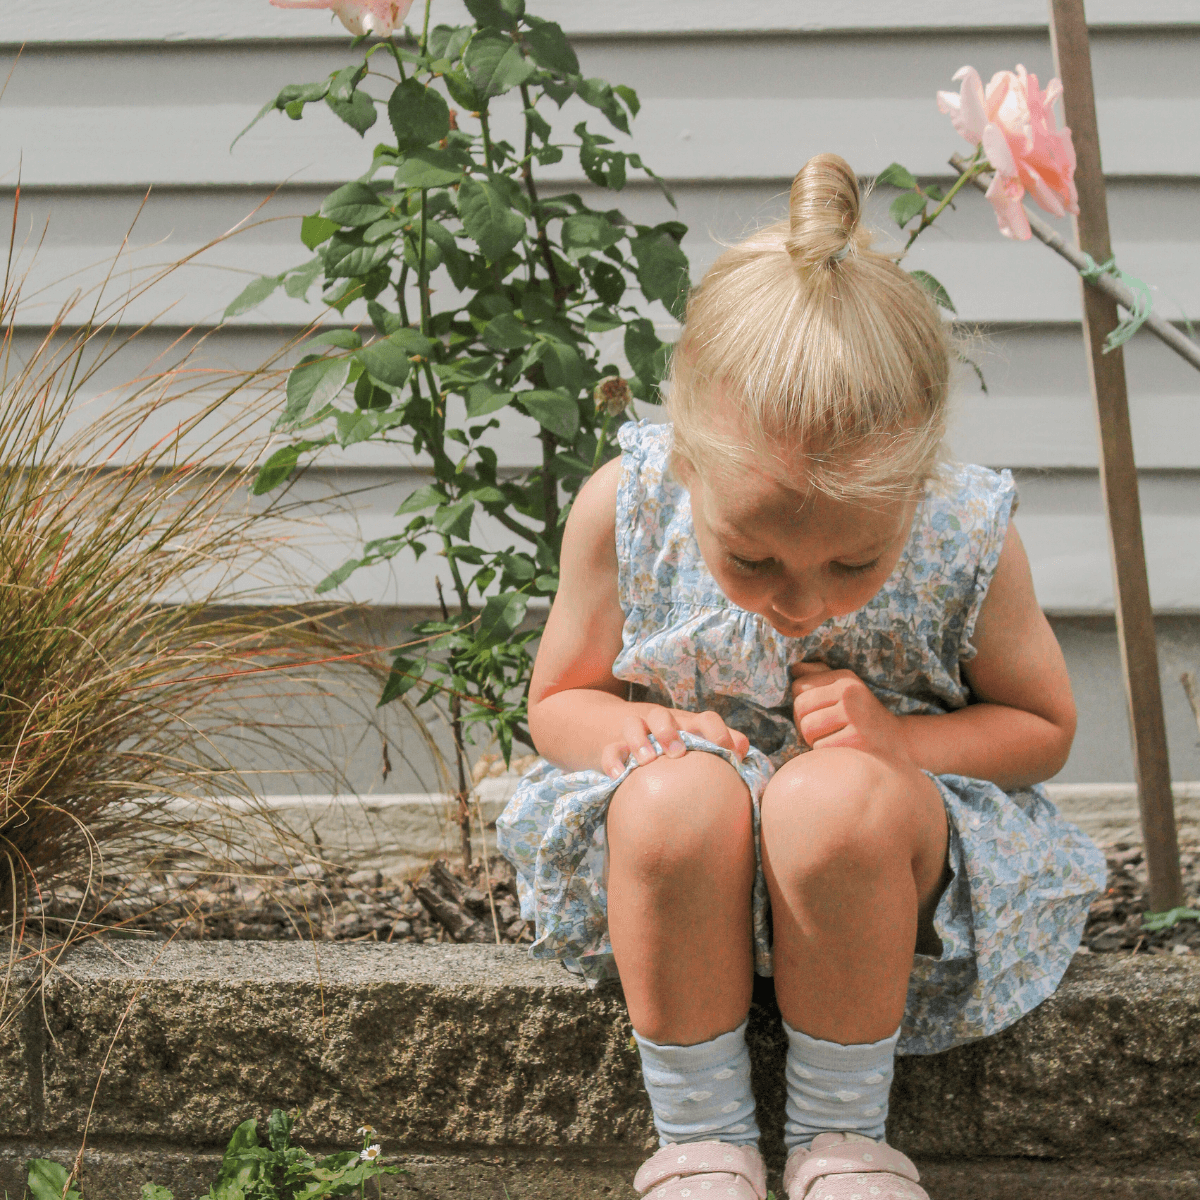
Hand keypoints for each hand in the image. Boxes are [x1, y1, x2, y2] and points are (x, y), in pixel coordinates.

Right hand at [601, 705, 749, 778]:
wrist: (621, 731)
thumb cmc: (674, 744)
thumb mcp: (696, 742)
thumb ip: (721, 747)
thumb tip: (744, 751)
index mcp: (687, 724)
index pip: (706, 719)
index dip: (718, 732)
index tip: (726, 752)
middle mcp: (661, 724)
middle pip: (663, 715)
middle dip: (670, 731)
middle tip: (678, 753)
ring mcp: (636, 732)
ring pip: (633, 725)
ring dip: (640, 740)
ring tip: (647, 761)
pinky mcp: (613, 746)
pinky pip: (610, 749)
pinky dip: (613, 760)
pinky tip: (619, 776)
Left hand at [790, 662, 912, 764]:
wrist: (898, 742)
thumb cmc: (864, 714)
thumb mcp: (846, 687)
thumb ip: (819, 675)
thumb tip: (794, 668)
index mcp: (845, 679)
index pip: (799, 686)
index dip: (800, 702)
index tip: (814, 711)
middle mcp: (850, 694)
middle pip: (799, 707)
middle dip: (802, 721)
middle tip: (819, 729)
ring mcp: (854, 717)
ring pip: (806, 728)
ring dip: (811, 738)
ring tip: (828, 737)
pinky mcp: (856, 740)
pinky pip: (819, 747)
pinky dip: (824, 751)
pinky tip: (839, 748)